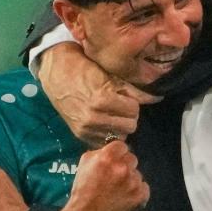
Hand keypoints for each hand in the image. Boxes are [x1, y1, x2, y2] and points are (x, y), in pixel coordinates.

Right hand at [38, 43, 160, 146]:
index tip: (126, 98)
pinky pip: (105, 142)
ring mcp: (86, 128)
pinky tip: (104, 122)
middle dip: (129, 116)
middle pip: (130, 126)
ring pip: (119, 136)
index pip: (134, 110)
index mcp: (102, 100)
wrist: (56, 73)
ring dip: (120, 126)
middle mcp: (94, 117)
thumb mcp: (109, 75)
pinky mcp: (80, 135)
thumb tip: (156, 98)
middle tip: (122, 107)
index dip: (133, 103)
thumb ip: (132, 89)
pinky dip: (108, 133)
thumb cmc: (84, 69)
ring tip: (112, 114)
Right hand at [63, 141, 149, 210]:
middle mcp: (123, 167)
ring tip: (119, 191)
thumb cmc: (82, 191)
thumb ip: (99, 153)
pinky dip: (137, 192)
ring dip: (130, 180)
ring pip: (137, 174)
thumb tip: (111, 149)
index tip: (114, 161)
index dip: (117, 153)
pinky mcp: (140, 196)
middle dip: (125, 166)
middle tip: (116, 177)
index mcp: (107, 157)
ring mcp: (133, 182)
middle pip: (132, 159)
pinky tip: (126, 198)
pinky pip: (144, 188)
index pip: (121, 146)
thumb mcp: (84, 165)